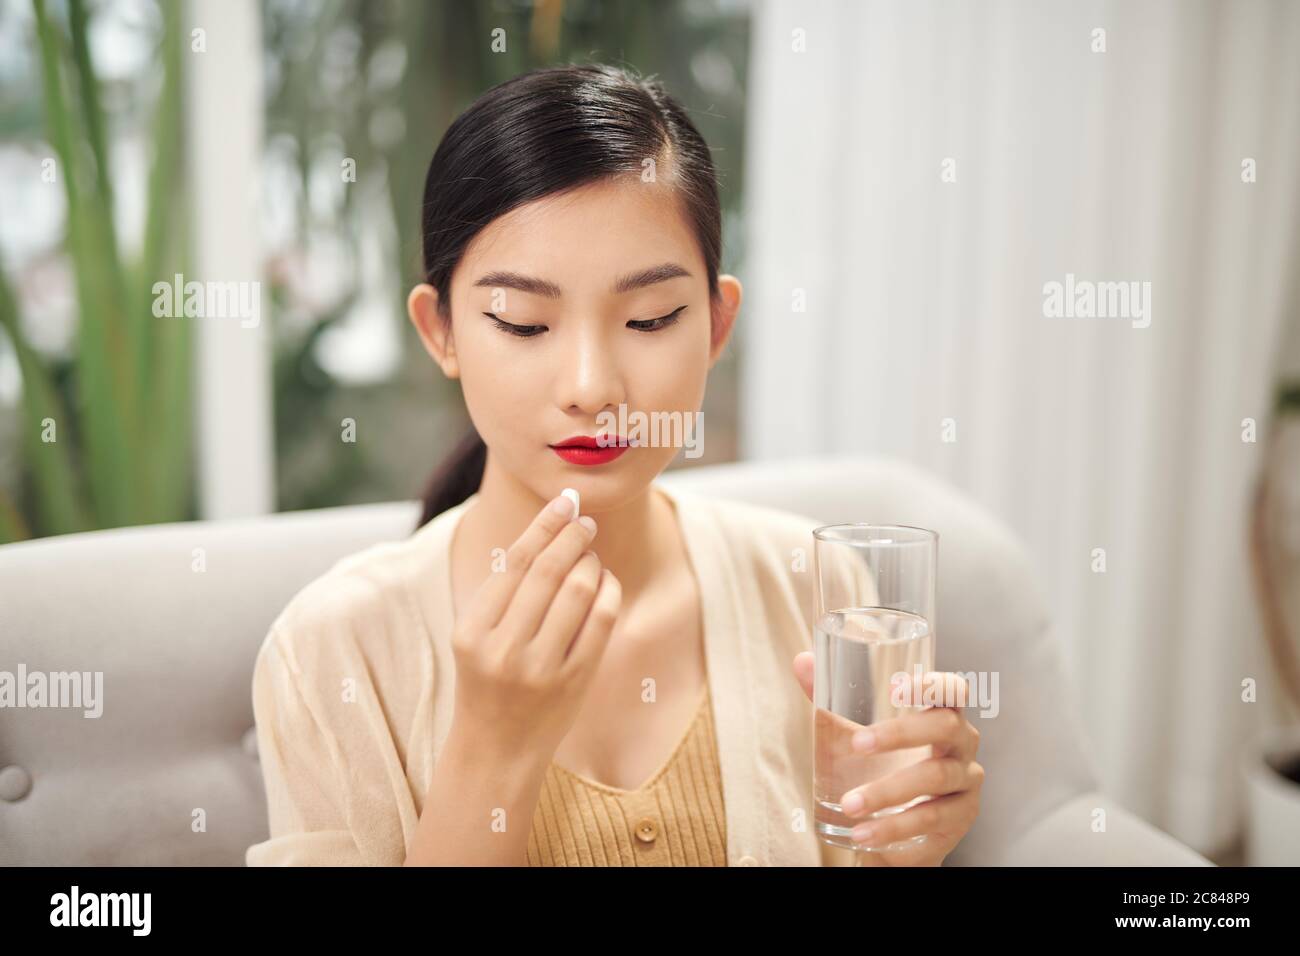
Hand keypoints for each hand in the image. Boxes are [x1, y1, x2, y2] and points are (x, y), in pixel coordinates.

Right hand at [450, 493, 621, 761]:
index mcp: (471, 630)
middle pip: (548, 570)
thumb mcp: (477, 637)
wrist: (496, 750)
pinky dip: (609, 591)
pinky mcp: (573, 681)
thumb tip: (546, 529)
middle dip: (573, 536)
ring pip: (578, 590)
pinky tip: (606, 583)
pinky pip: (601, 620)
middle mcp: (503, 647)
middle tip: (586, 522)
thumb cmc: (488, 681)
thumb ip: (504, 591)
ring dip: (591, 563)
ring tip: (591, 557)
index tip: (565, 502)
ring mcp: (539, 667)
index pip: (515, 562)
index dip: (544, 525)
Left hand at [793, 653, 983, 865]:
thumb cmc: (881, 767)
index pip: (952, 689)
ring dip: (887, 792)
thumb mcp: (856, 733)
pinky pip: (931, 823)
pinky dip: (893, 830)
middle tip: (856, 744)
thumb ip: (832, 698)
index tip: (894, 689)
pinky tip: (863, 835)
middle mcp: (963, 746)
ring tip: (848, 805)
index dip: (931, 684)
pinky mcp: (960, 821)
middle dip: (899, 733)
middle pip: (945, 728)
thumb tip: (803, 661)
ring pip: (934, 780)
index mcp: (942, 716)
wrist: (899, 828)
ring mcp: (965, 785)